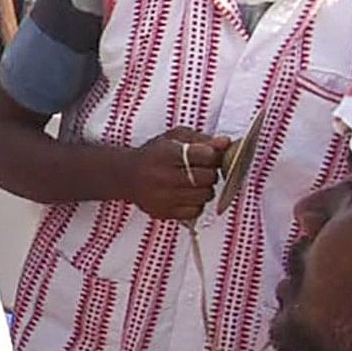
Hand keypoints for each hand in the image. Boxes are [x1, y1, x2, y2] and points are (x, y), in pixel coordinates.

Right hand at [116, 129, 232, 222]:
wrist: (126, 176)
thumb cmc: (153, 154)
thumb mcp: (174, 138)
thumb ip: (201, 139)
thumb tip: (225, 143)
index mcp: (165, 153)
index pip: (205, 156)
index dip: (212, 155)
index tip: (207, 155)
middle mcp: (162, 176)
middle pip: (208, 177)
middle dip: (210, 172)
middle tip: (202, 169)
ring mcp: (163, 197)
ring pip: (205, 195)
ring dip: (205, 188)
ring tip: (194, 182)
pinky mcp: (164, 212)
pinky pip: (196, 211)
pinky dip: (197, 203)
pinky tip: (188, 195)